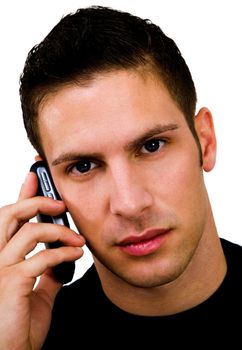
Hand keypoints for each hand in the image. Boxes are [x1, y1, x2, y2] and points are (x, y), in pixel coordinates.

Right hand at [0, 172, 84, 349]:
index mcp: (2, 256)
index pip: (9, 217)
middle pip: (10, 214)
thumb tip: (62, 257)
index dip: (22, 194)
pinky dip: (63, 252)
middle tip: (60, 203)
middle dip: (36, 201)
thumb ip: (46, 271)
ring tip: (76, 239)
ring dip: (59, 231)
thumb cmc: (20, 323)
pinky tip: (75, 255)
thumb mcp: (38, 290)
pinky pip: (42, 257)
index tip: (36, 176)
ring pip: (28, 231)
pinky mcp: (11, 283)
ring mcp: (0, 269)